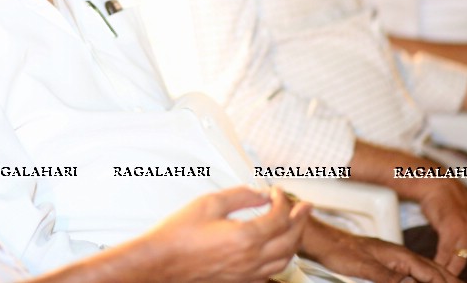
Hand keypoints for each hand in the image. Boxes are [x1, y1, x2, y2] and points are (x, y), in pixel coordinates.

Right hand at [146, 185, 310, 282]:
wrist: (161, 262)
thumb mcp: (208, 203)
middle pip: (290, 239)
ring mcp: (247, 273)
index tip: (277, 191)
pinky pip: (271, 274)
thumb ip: (239, 195)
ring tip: (295, 228)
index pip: (279, 217)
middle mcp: (251, 258)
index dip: (282, 200)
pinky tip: (277, 252)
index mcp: (246, 237)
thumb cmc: (179, 235)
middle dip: (300, 220)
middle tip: (304, 207)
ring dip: (294, 241)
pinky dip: (280, 260)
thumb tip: (258, 193)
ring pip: (285, 259)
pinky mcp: (240, 281)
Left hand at [308, 227, 462, 282]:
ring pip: (427, 270)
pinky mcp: (390, 263)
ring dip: (442, 279)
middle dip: (452, 280)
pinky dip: (428, 278)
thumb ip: (388, 278)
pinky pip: (415, 271)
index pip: (431, 273)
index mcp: (400, 256)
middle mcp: (401, 256)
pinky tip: (430, 281)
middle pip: (434, 270)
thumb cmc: (342, 253)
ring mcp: (396, 258)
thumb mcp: (365, 268)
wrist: (326, 242)